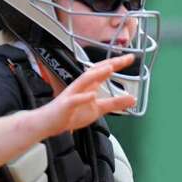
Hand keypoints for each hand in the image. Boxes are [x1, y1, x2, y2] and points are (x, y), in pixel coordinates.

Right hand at [21, 54, 135, 138]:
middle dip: (110, 63)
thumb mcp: (98, 110)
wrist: (49, 123)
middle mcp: (81, 86)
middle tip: (125, 59)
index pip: (104, 71)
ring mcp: (73, 94)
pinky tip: (92, 95)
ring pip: (84, 81)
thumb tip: (132, 99)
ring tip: (110, 69)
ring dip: (97, 74)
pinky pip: (74, 100)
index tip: (131, 58)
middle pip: (96, 71)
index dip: (117, 64)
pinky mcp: (66, 105)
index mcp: (89, 86)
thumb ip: (114, 104)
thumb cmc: (70, 114)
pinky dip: (83, 97)